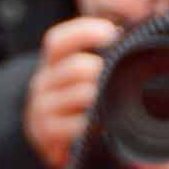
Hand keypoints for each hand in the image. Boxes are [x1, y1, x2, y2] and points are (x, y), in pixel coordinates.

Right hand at [23, 15, 117, 168]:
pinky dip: (94, 122)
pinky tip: (100, 123)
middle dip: (102, 70)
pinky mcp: (46, 133)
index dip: (85, 32)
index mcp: (51, 62)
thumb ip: (97, 52)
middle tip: (115, 75)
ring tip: (109, 101)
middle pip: (76, 67)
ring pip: (82, 94)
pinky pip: (78, 124)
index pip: (57, 40)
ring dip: (101, 97)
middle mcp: (42, 82)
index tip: (112, 34)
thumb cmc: (72, 97)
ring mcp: (42, 108)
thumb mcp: (77, 72)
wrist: (46, 135)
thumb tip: (126, 36)